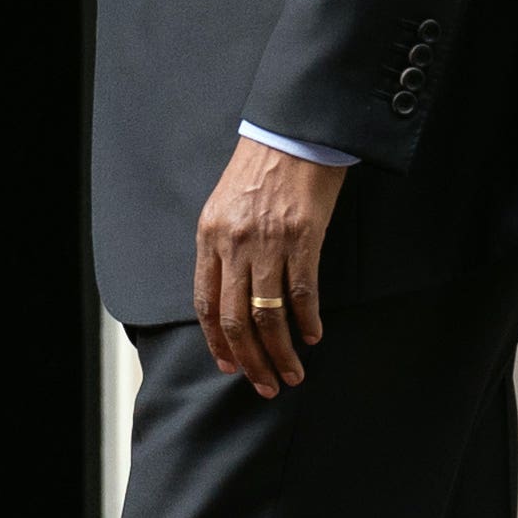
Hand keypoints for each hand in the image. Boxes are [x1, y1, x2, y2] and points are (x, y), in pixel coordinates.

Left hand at [194, 138, 343, 394]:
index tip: (229, 366)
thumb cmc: (259, 171)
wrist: (290, 134)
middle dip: (250, 359)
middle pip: (235, 318)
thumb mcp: (224, 208)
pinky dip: (307, 321)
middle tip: (265, 384)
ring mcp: (268, 242)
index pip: (206, 303)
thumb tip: (230, 296)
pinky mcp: (303, 238)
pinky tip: (312, 337)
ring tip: (293, 373)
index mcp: (209, 237)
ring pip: (268, 313)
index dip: (217, 341)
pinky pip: (302, 292)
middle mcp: (234, 244)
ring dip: (281, 351)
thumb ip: (222, 249)